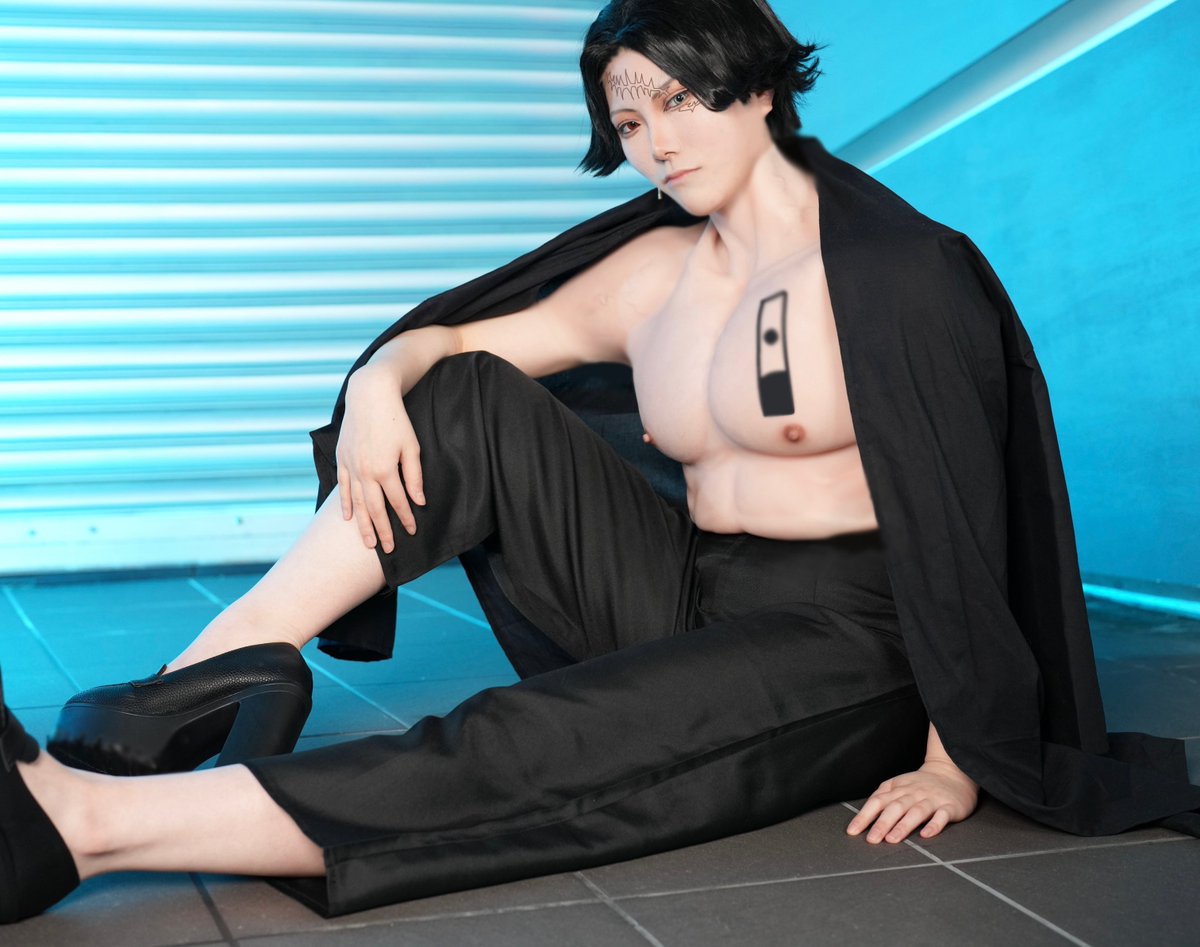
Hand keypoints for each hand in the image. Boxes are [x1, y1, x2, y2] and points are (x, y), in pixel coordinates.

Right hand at [335, 365, 425, 552]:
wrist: (369, 396)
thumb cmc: (396, 420)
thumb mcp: (412, 447)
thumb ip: (414, 476)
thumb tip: (419, 501)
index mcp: (386, 470)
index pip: (398, 502)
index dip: (405, 518)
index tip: (411, 532)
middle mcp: (366, 472)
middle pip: (375, 509)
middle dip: (383, 531)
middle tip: (388, 550)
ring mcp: (351, 467)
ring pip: (357, 503)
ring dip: (363, 525)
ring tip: (368, 543)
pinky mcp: (342, 459)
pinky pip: (343, 488)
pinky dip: (345, 504)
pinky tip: (347, 518)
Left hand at [845, 759, 978, 843]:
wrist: (952, 772)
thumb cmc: (919, 784)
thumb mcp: (898, 785)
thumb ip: (882, 798)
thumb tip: (861, 816)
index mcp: (898, 789)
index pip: (877, 801)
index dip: (864, 816)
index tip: (853, 831)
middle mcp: (913, 793)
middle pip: (895, 807)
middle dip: (881, 824)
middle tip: (871, 840)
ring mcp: (932, 800)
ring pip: (916, 812)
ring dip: (903, 826)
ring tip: (891, 839)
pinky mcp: (949, 807)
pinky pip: (942, 816)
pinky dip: (934, 825)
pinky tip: (925, 835)